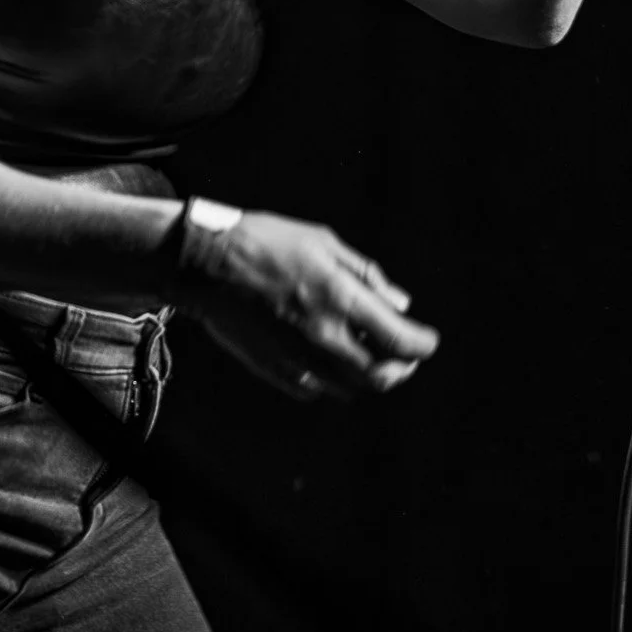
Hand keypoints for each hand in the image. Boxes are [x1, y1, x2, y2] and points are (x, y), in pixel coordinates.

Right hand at [173, 210, 439, 403]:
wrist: (204, 264)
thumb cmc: (265, 242)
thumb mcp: (323, 243)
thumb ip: (366, 275)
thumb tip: (401, 303)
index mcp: (341, 300)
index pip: (402, 341)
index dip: (423, 344)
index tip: (427, 340)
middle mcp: (325, 337)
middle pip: (381, 376)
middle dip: (401, 368)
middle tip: (405, 357)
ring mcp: (298, 358)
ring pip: (350, 388)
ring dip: (369, 377)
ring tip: (371, 357)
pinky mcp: (274, 369)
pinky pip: (314, 388)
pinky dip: (331, 380)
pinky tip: (329, 360)